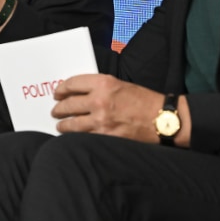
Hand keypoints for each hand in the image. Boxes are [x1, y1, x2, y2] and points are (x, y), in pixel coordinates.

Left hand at [52, 74, 189, 143]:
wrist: (164, 119)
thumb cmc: (145, 100)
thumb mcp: (121, 85)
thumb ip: (99, 87)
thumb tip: (79, 93)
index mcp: (104, 84)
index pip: (73, 84)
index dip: (61, 89)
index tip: (57, 93)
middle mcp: (100, 100)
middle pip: (68, 104)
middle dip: (59, 108)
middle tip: (55, 111)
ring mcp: (101, 120)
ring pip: (72, 123)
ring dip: (63, 124)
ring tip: (60, 125)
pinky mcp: (105, 136)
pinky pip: (83, 136)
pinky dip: (76, 136)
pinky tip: (72, 136)